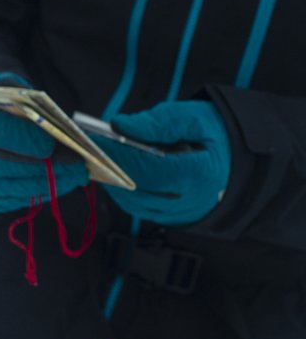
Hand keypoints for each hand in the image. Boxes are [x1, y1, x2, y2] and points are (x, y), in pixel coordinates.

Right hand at [0, 73, 88, 211]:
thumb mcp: (2, 89)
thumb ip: (25, 100)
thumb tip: (59, 124)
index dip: (25, 140)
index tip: (53, 145)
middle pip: (4, 166)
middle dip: (44, 166)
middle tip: (76, 163)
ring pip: (10, 187)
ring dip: (47, 184)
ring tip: (75, 175)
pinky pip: (10, 200)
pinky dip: (38, 194)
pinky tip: (58, 185)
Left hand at [95, 101, 229, 225]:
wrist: (246, 161)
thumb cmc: (221, 136)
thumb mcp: (196, 118)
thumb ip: (158, 122)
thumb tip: (119, 124)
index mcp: (200, 175)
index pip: (147, 168)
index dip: (118, 155)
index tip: (96, 140)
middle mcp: (190, 202)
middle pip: (136, 189)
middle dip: (111, 168)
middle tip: (94, 149)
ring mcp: (182, 215)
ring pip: (134, 203)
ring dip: (115, 181)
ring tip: (105, 159)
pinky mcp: (174, 220)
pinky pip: (140, 209)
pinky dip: (126, 191)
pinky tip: (120, 173)